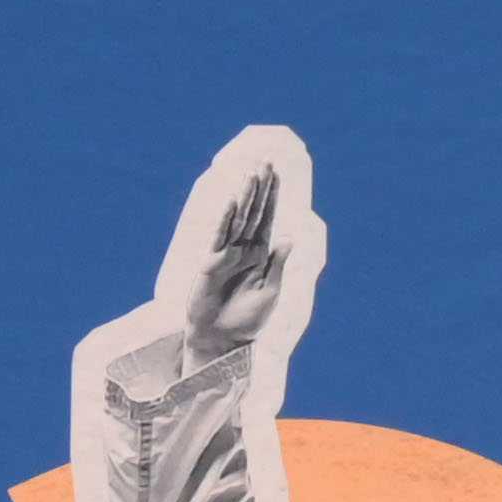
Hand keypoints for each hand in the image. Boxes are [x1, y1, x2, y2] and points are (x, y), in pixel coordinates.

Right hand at [176, 157, 297, 362]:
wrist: (223, 340)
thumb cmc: (247, 320)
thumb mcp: (270, 291)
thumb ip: (278, 264)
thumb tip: (291, 237)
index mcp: (260, 255)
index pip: (268, 219)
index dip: (272, 197)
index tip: (277, 174)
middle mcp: (243, 250)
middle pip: (254, 212)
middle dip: (260, 188)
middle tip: (266, 161)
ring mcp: (226, 254)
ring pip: (238, 219)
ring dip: (245, 197)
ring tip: (252, 173)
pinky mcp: (211, 264)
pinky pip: (219, 238)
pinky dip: (225, 220)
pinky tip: (231, 202)